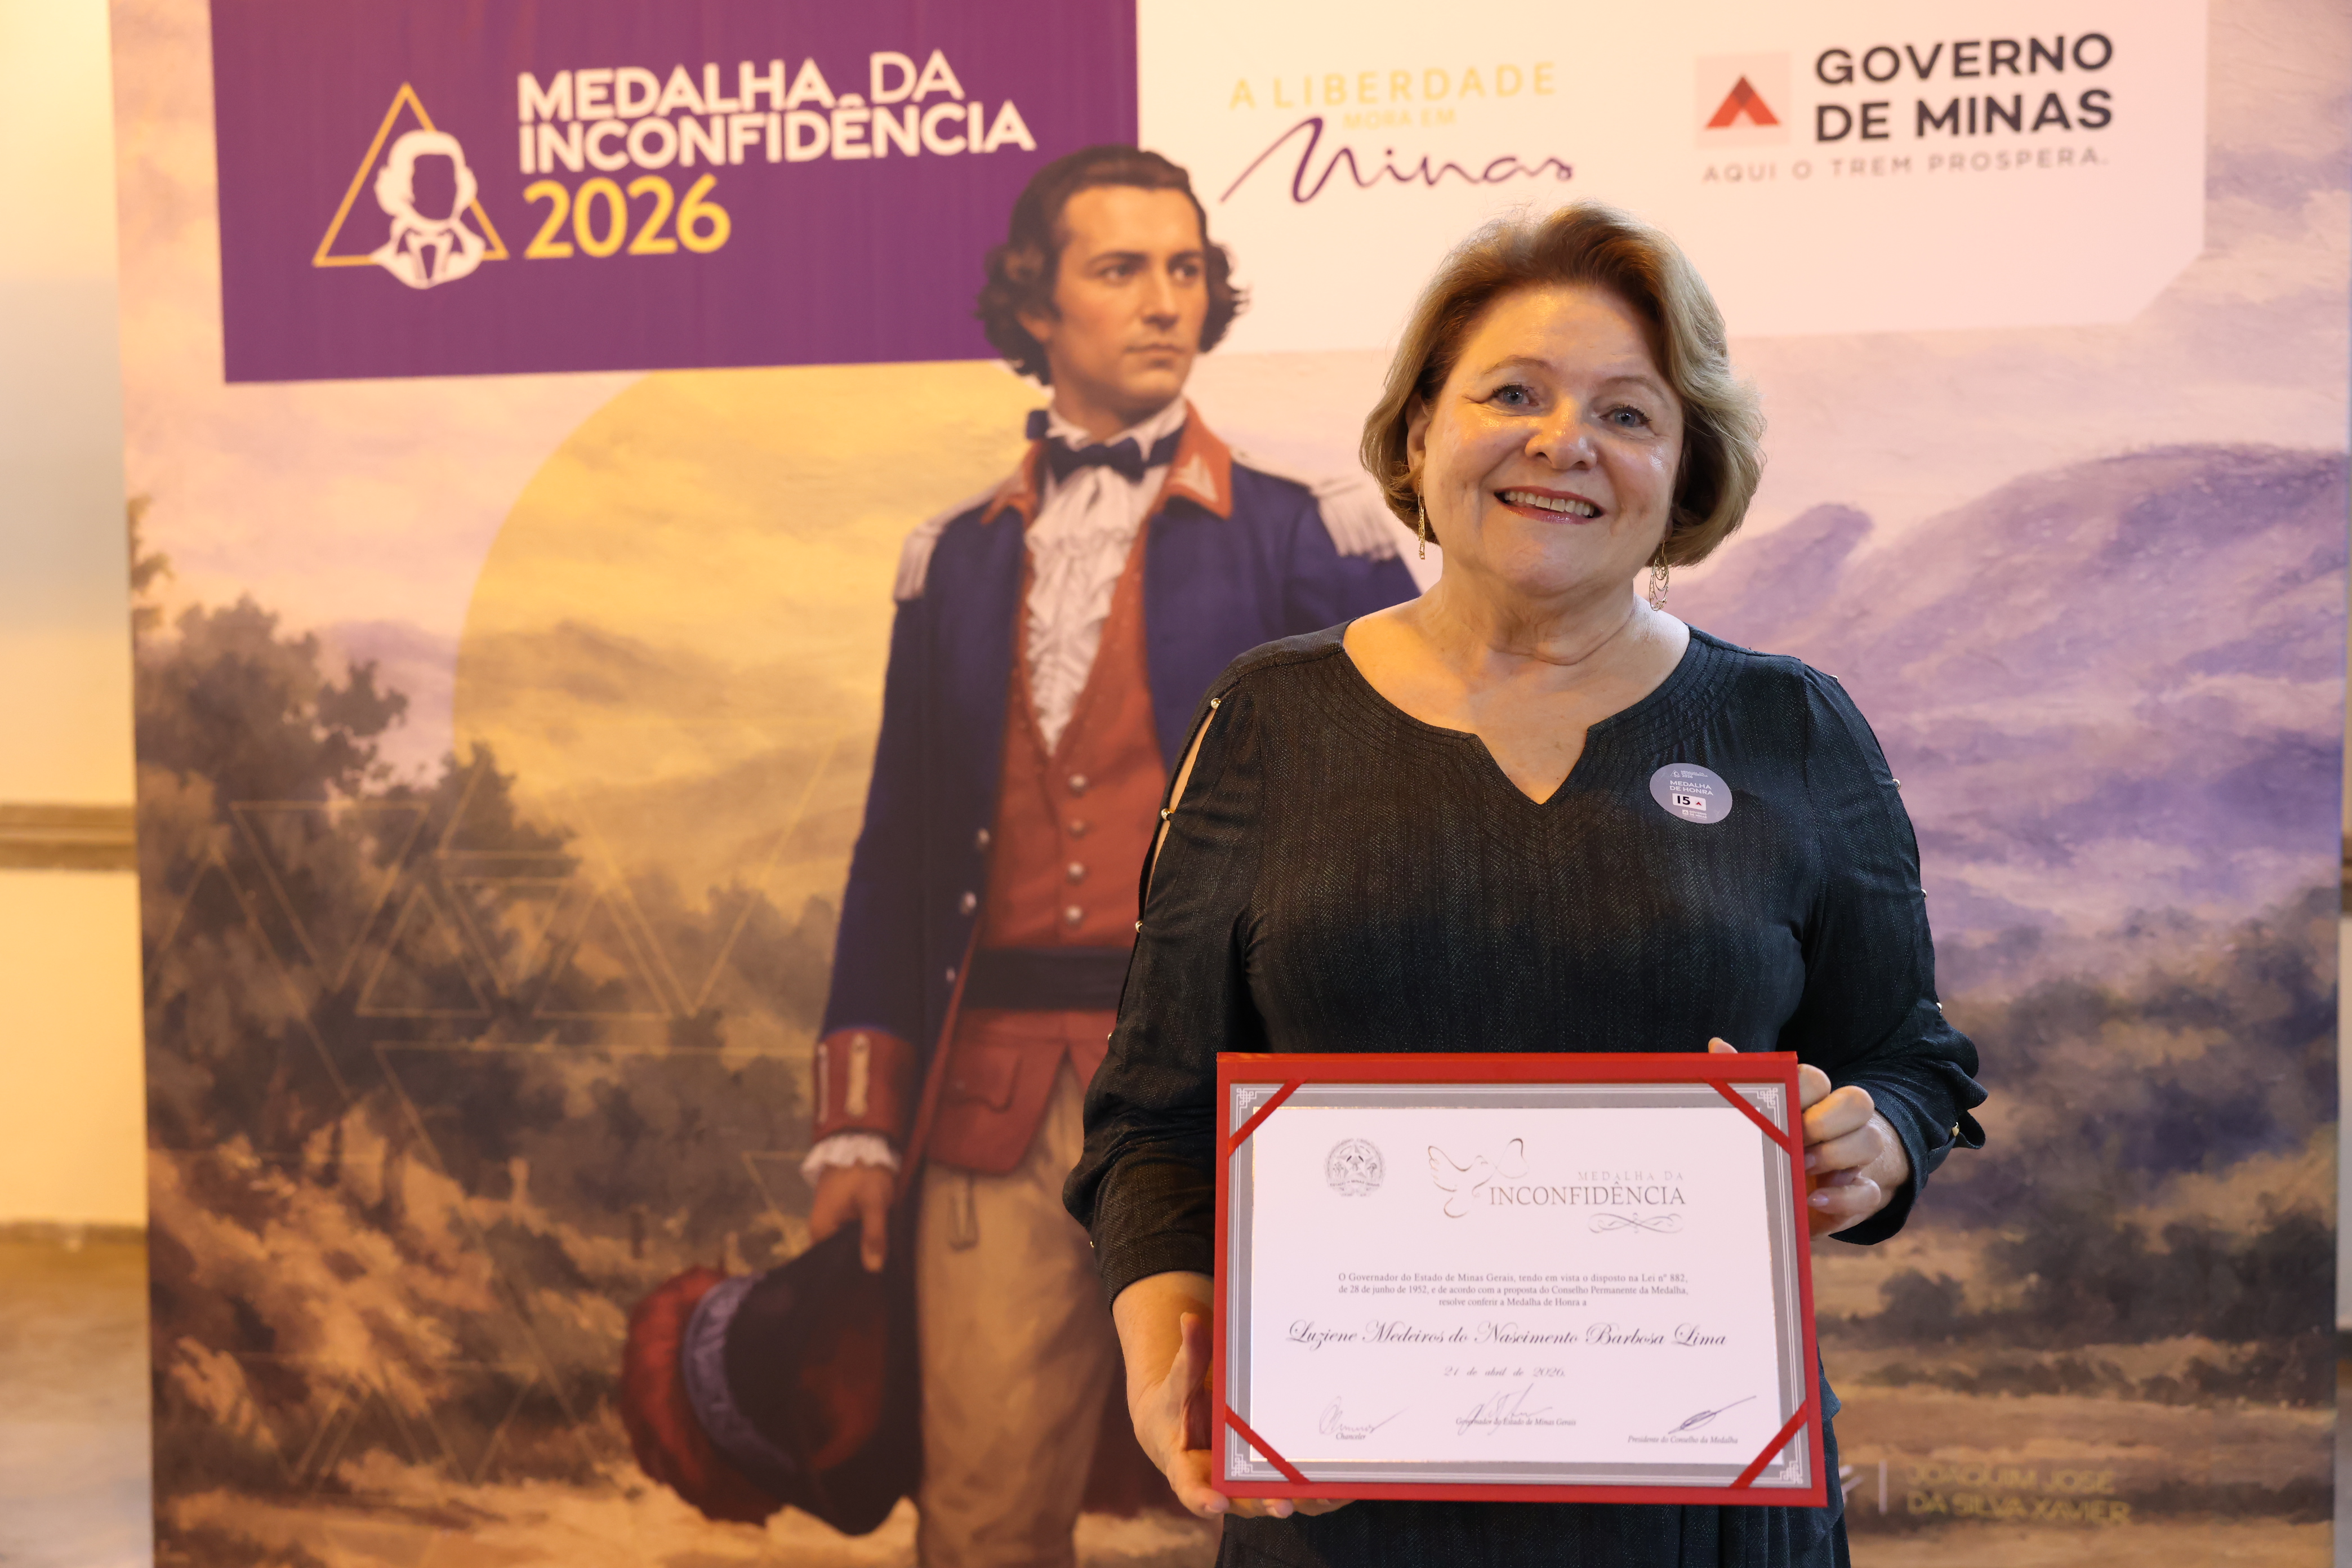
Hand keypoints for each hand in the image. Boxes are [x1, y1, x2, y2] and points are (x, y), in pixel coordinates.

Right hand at [808, 1163, 893, 1271]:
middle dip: (859, 1259)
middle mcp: (818, 1227)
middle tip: (883, 1268)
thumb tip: (873, 1269)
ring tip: (883, 1256)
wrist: (862, 1140)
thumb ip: (873, 1235)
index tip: (873, 1277)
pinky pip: (847, 1230)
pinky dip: (860, 1234)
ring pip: (845, 1241)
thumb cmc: (865, 1172)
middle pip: (839, 1254)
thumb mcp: (873, 1203)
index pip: (833, 1264)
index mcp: (820, 1230)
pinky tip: (877, 1238)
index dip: (854, 1271)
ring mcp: (827, 1217)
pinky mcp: (837, 1209)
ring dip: (861, 1246)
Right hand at [1113, 1276, 1350, 1521]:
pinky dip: (1317, 1497)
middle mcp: (1218, 1485)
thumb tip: (1189, 1319)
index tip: (1217, 1502)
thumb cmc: (1177, 1406)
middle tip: (1282, 1504)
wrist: (1182, 1427)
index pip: (1191, 1489)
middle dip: (1263, 1503)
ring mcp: (1246, 1487)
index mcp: (1187, 1467)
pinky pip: (1293, 1495)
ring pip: (1273, 1501)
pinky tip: (1344, 1489)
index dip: (1203, 1498)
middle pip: (1241, 1501)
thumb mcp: (1179, 1383)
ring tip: (1325, 1496)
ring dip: (1300, 1503)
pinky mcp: (1268, 1483)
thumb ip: (1189, 1357)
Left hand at [1707, 1038, 1909, 1235]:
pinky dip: (1844, 1197)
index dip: (1801, 1092)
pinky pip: (1870, 1192)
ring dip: (1837, 1155)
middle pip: (1857, 1102)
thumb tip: (1717, 1044)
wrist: (1796, 1192)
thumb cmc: (1774, 1146)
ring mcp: (1855, 1157)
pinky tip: (1815, 1199)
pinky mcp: (1860, 1193)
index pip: (1818, 1080)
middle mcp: (1840, 1123)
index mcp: (1812, 1099)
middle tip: (1796, 1143)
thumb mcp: (1756, 1119)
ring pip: (1871, 1141)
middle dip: (1826, 1121)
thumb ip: (1742, 1085)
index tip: (1776, 1110)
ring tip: (1802, 1169)